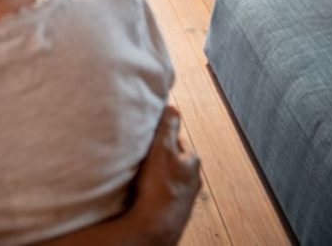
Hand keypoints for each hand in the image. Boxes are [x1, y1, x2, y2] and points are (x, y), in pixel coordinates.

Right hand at [126, 106, 201, 244]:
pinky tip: (141, 192)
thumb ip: (167, 126)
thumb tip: (172, 107)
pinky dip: (152, 191)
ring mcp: (183, 197)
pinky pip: (161, 194)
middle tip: (142, 156)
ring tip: (139, 175)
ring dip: (155, 176)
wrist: (155, 225)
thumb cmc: (160, 188)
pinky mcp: (172, 210)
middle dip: (159, 157)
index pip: (177, 141)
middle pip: (172, 160)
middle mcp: (192, 180)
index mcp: (192, 162)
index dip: (162, 137)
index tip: (150, 137)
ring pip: (167, 178)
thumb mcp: (162, 148)